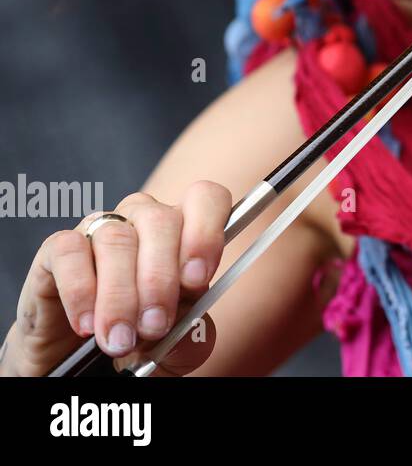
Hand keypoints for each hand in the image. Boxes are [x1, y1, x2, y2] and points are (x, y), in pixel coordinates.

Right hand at [2, 182, 227, 376]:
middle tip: (154, 327)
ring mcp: (101, 228)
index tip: (197, 280)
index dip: (205, 233)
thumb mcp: (176, 344)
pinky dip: (80, 291)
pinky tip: (86, 325)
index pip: (206, 198)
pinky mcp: (58, 248)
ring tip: (120, 339)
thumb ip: (192, 335)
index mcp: (185, 229)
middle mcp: (144, 218)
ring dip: (120, 294)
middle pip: (161, 221)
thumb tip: (191, 327)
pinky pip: (69, 252)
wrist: (84, 358)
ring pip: (116, 238)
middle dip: (160, 280)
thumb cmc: (140, 336)